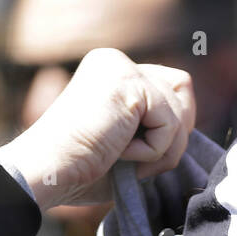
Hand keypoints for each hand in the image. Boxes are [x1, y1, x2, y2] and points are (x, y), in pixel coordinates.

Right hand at [0, 48, 194, 210]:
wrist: (47, 172)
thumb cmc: (79, 170)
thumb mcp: (125, 143)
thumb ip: (154, 128)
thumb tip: (189, 133)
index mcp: (111, 72)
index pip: (170, 88)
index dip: (169, 127)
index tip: (137, 155)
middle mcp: (116, 62)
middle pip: (183, 92)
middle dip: (173, 135)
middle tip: (136, 160)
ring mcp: (122, 68)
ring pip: (180, 112)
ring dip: (162, 150)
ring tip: (124, 159)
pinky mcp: (129, 83)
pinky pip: (170, 125)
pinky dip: (152, 152)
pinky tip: (118, 153)